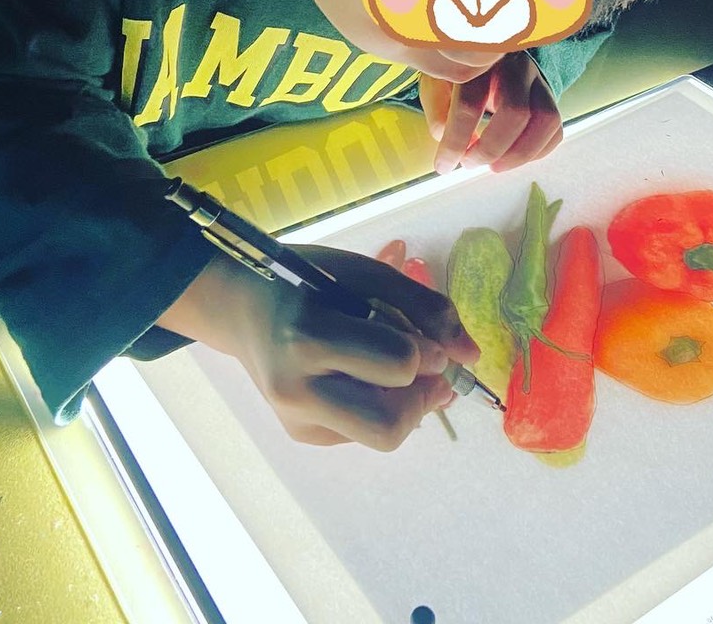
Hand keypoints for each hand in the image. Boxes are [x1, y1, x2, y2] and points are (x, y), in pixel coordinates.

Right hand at [162, 247, 480, 450]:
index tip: (426, 339)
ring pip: (381, 437)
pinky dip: (378, 407)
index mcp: (309, 336)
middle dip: (421, 398)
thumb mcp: (364, 274)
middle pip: (390, 425)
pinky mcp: (300, 435)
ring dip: (405, 407)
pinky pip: (362, 433)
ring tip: (394, 371)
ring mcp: (296, 420)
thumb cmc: (306, 280)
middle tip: (423, 367)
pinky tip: (361, 376)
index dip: (427, 353)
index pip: (397, 364)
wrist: (242, 307)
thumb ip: (423, 307)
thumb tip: (470, 355)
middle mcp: (297, 389)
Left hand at [419, 51, 563, 175]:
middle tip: (470, 163)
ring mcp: (538, 81)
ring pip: (546, 120)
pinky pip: (555, 129)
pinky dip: (537, 152)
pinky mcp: (550, 97)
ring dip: (520, 154)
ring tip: (495, 165)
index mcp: (480, 62)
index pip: (469, 104)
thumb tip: (446, 138)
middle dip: (492, 148)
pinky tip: (512, 157)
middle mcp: (515, 68)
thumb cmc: (460, 75)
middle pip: (516, 111)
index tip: (444, 166)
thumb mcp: (437, 85)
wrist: (486, 53)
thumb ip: (438, 111)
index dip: (456, 142)